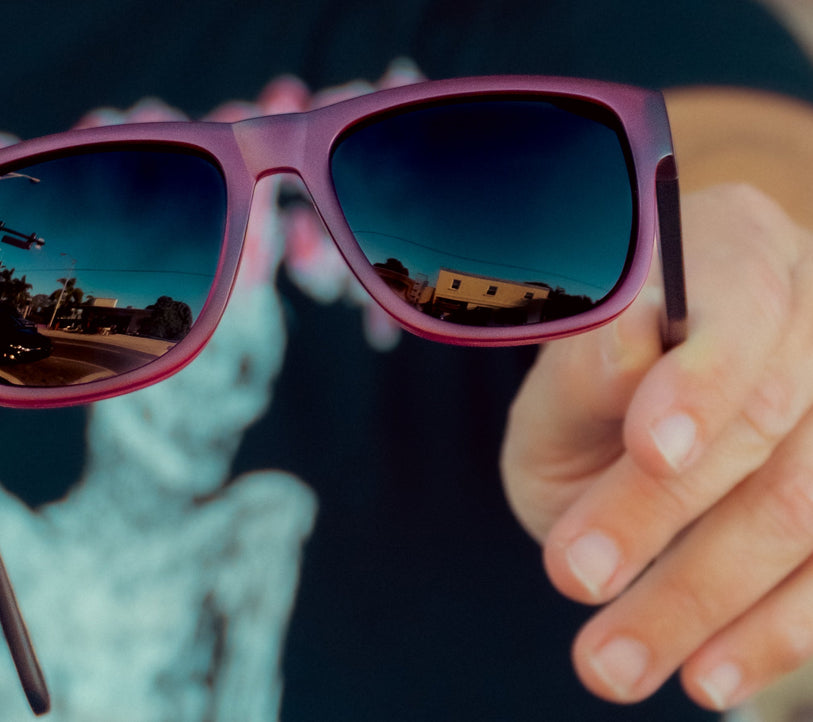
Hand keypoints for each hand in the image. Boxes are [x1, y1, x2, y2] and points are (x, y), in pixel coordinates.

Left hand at [503, 180, 812, 709]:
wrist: (641, 452)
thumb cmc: (598, 406)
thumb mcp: (564, 386)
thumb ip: (587, 372)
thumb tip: (633, 342)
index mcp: (739, 253)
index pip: (740, 301)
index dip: (702, 379)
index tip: (649, 448)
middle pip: (773, 416)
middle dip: (663, 514)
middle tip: (572, 577)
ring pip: (811, 506)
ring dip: (708, 597)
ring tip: (611, 663)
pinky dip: (775, 633)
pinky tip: (707, 675)